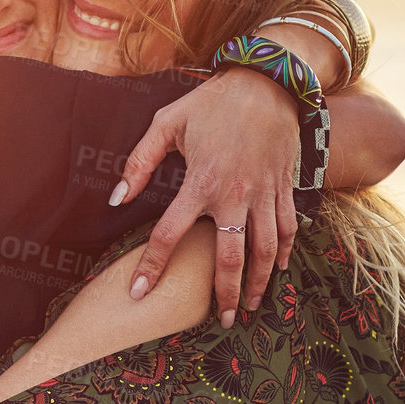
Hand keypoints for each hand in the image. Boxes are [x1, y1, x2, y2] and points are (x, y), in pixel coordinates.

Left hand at [115, 69, 298, 324]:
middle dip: (226, 295)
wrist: (268, 83)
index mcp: (201, 182)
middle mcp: (234, 195)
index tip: (139, 293)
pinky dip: (284, 253)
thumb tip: (117, 198)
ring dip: (260, 283)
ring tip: (252, 306)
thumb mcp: (167, 122)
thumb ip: (139, 162)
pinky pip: (287, 229)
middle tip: (224, 321)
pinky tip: (277, 271)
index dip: (152, 267)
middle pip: (230, 258)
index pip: (170, 235)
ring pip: (265, 251)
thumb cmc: (212, 103)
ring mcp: (263, 194)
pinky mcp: (284, 188)